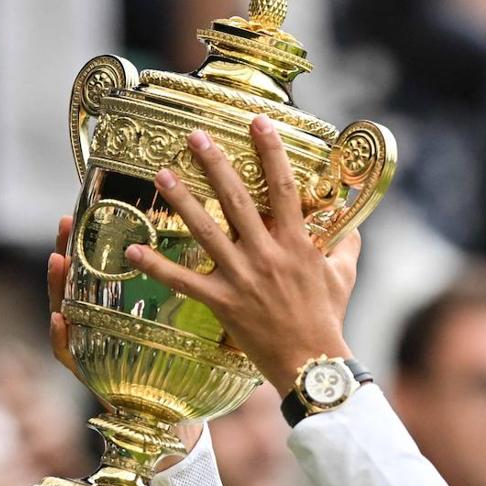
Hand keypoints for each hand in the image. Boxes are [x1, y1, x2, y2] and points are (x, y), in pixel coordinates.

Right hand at [48, 209, 206, 458]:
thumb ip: (202, 289)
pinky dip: (60, 337)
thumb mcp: (197, 325)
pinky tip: (58, 320)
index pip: (114, 266)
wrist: (176, 417)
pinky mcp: (91, 374)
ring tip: (57, 260)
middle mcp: (108, 320)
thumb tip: (230, 246)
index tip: (97, 209)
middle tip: (67, 223)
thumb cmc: (188, 369)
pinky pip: (68, 354)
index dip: (102, 238)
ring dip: (58, 286)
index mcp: (132, 305)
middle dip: (73, 250)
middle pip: (85, 280)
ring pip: (70, 310)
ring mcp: (94, 345)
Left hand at [126, 115, 360, 395]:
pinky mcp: (223, 303)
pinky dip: (156, 266)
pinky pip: (183, 282)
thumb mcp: (343, 276)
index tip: (257, 122)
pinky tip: (133, 249)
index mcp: (297, 244)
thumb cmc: (328, 319)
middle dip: (215, 164)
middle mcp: (267, 255)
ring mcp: (242, 278)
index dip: (270, 152)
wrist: (311, 362)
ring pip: (206, 232)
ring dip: (183, 201)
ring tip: (162, 174)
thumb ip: (346, 247)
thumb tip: (351, 227)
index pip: (283, 188)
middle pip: (237, 200)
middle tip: (194, 137)